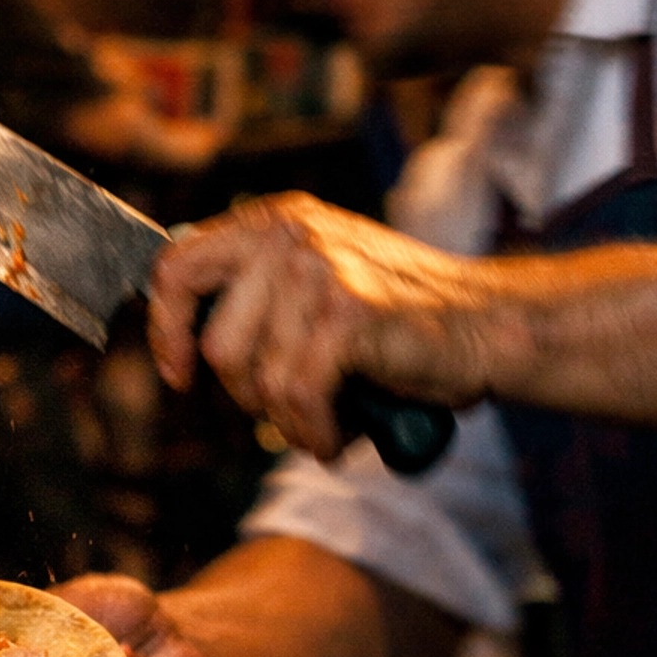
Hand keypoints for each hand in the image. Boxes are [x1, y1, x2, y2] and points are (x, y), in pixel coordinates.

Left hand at [147, 192, 492, 459]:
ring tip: (330, 419)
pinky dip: (315, 433)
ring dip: (291, 422)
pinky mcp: (346, 314)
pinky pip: (298, 398)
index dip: (168, 329)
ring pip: (260, 381)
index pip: (177, 266)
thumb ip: (260, 291)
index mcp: (275, 220)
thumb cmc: (403, 319)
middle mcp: (291, 234)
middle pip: (220, 345)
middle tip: (296, 408)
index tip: (180, 374)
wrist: (488, 326)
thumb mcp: (318, 280)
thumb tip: (189, 339)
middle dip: (251, 396)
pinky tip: (339, 435)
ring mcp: (319, 271)